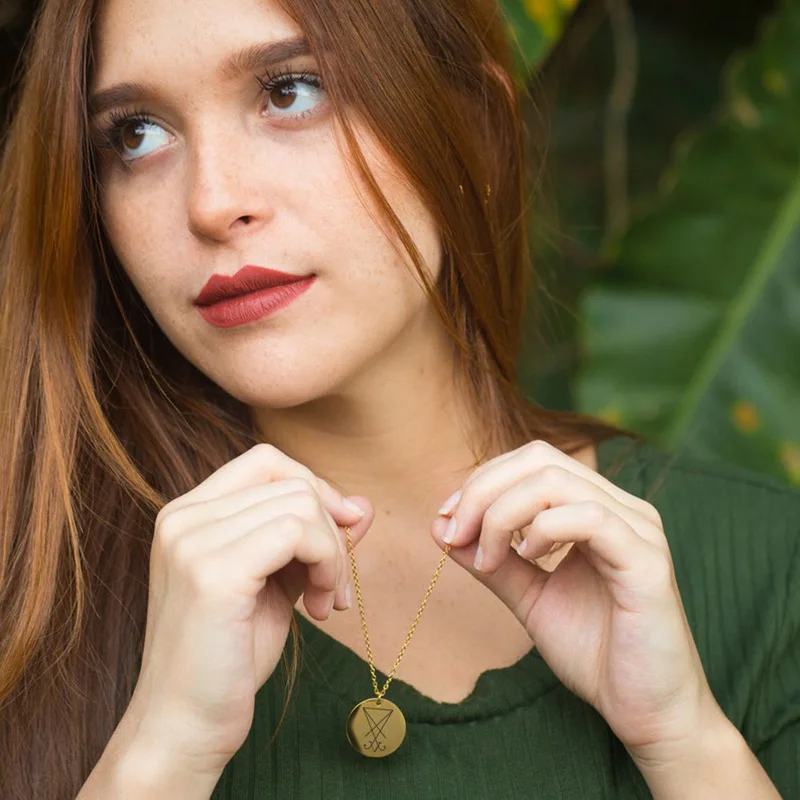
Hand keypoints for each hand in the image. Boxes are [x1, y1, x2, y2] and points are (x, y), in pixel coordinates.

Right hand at [127, 443, 373, 775]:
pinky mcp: (212, 572)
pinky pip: (297, 532)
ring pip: (301, 504)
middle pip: (292, 482)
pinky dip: (328, 564)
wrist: (185, 726)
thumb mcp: (278, 582)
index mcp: (188, 514)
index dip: (315, 489)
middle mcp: (182, 517)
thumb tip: (361, 504)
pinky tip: (320, 609)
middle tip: (336, 587)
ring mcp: (192, 541)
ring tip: (327, 602)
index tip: (338, 535)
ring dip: (333, 554)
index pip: (267, 462)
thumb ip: (312, 538)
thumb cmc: (229, 655)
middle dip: (332, 531)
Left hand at [431, 439, 718, 759]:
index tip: (447, 520)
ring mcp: (639, 530)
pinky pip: (589, 518)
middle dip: (483, 489)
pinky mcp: (648, 562)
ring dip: (502, 513)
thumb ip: (491, 561)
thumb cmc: (595, 652)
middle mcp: (622, 507)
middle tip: (455, 533)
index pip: (533, 461)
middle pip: (540, 460)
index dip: (482, 480)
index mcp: (596, 508)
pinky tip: (529, 557)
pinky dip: (543, 529)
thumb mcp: (529, 597)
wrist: (647, 712)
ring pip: (556, 482)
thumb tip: (440, 526)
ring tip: (487, 556)